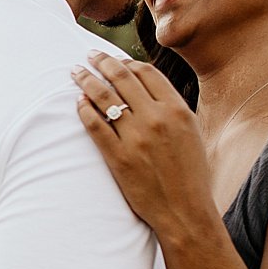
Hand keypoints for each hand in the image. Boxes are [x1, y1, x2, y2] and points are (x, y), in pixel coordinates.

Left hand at [71, 51, 215, 235]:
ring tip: (75, 72)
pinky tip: (78, 102)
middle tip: (89, 56)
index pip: (146, 72)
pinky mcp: (118, 157)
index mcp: (177, 110)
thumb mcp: (191, 133)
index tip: (114, 60)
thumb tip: (148, 87)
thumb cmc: (191, 174)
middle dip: (102, 62)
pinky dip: (84, 109)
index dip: (126, 62)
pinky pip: (95, 125)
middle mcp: (156, 119)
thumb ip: (172, 108)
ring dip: (87, 80)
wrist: (185, 212)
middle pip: (122, 78)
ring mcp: (136, 137)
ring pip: (104, 97)